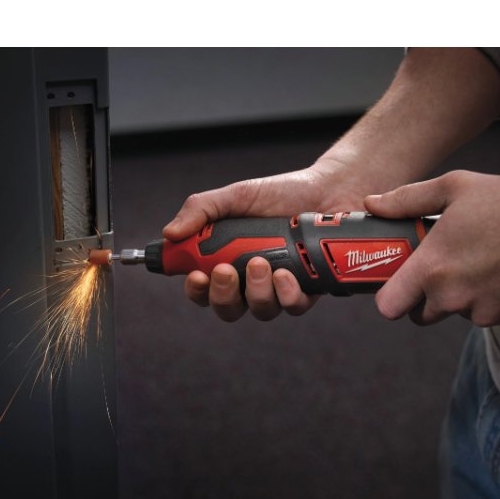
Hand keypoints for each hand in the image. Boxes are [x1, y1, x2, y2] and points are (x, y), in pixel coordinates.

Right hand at [163, 165, 367, 321]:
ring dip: (256, 291)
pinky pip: (292, 306)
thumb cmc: (281, 193)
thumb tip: (170, 232)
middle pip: (228, 308)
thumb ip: (202, 210)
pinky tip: (286, 274)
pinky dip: (286, 294)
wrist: (329, 188)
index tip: (196, 275)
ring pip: (260, 310)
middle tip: (225, 271)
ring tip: (260, 262)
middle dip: (223, 295)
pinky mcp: (308, 290)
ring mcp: (280, 288)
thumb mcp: (236, 196)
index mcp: (228, 260)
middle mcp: (251, 281)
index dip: (195, 289)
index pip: (203, 288)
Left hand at [365, 171, 499, 327]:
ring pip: (459, 313)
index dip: (390, 296)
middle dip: (426, 298)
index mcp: (431, 268)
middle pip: (422, 316)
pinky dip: (493, 300)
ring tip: (483, 261)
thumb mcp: (455, 187)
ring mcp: (482, 313)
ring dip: (463, 297)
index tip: (399, 282)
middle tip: (444, 268)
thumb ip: (408, 200)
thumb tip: (374, 204)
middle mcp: (452, 298)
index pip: (388, 307)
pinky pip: (490, 315)